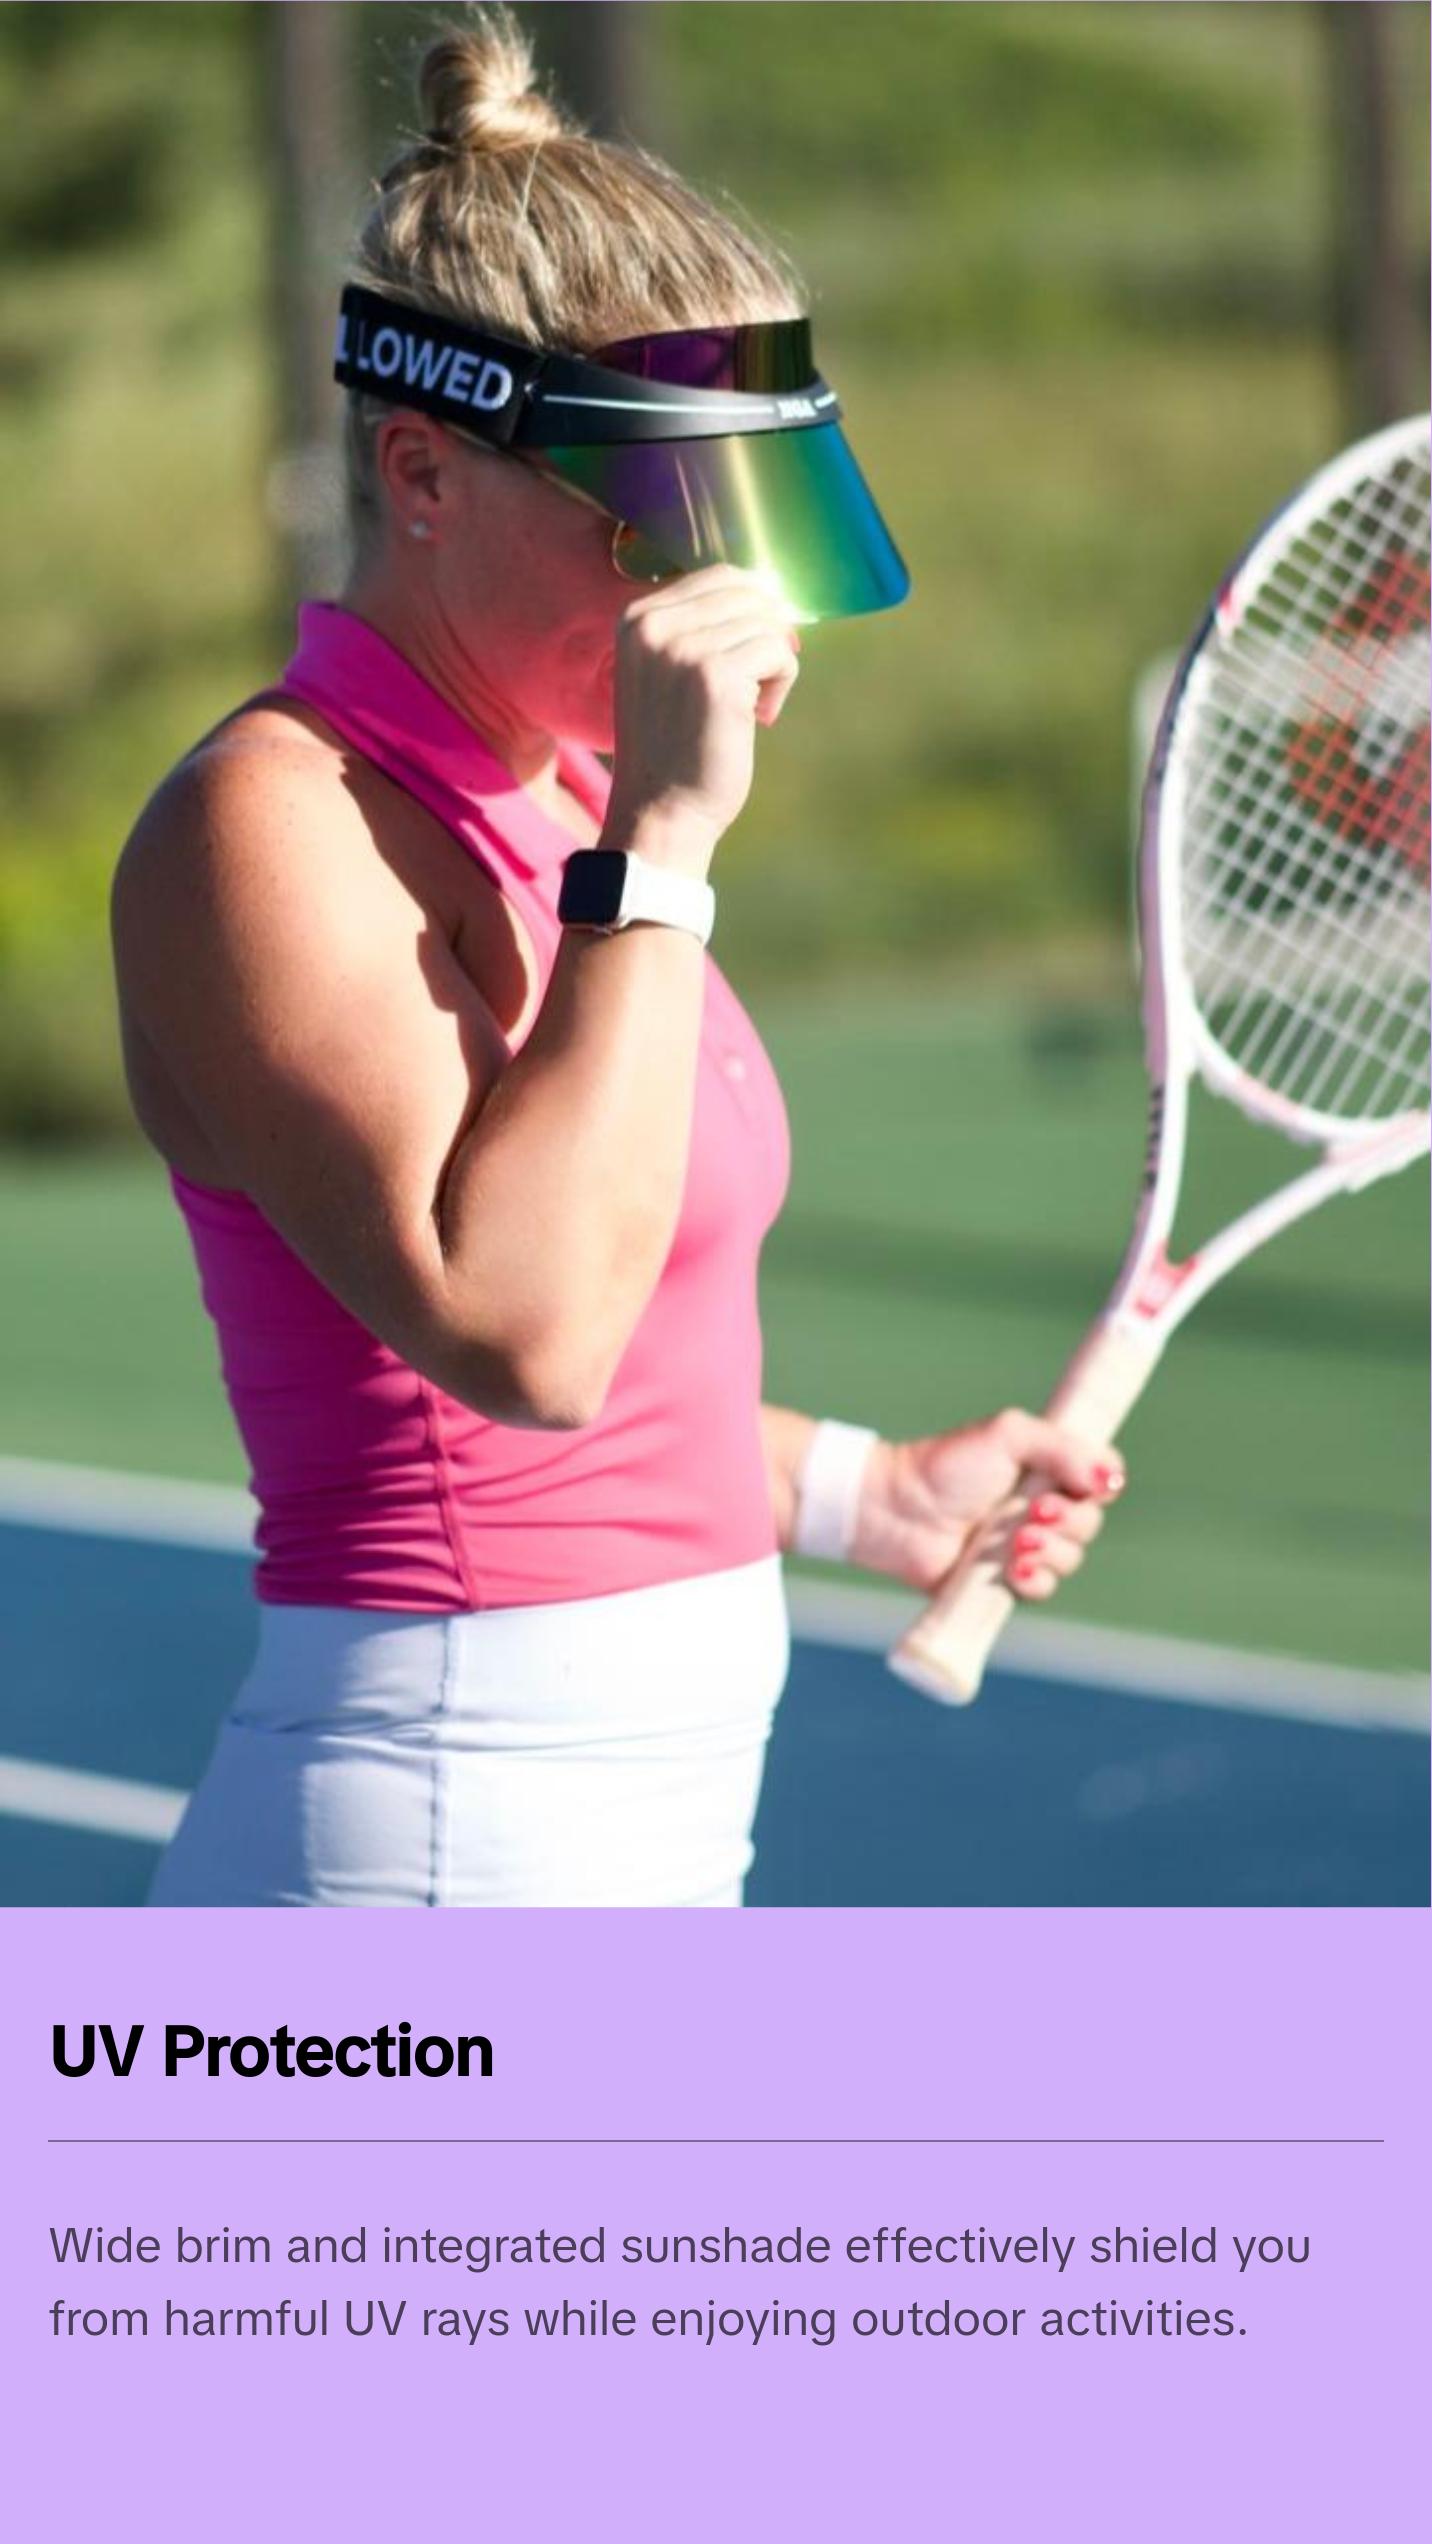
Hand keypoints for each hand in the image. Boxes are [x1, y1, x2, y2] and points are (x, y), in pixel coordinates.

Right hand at [600, 564, 801, 873]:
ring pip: (768, 624)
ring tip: (750, 708)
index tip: (755, 656)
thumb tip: (770, 593)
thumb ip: (702, 627)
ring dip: (774, 666)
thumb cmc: (674, 747)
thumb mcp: (669, 671)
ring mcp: (684, 648)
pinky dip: (782, 684)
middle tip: (758, 685)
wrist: (661, 811)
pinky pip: (779, 653)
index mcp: (636, 617)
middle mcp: (654, 624)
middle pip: (749, 595)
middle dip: (767, 636)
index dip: (754, 609)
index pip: (720, 577)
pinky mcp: (717, 676)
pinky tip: (759, 717)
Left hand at [848, 1410, 1124, 1597]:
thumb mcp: (1008, 1435)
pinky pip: (1043, 1588)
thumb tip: (1110, 1478)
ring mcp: (1025, 1545)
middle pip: (1090, 1523)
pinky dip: (1036, 1580)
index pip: (1101, 1479)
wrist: (898, 1510)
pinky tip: (1015, 1571)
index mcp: (1047, 1469)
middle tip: (1034, 1513)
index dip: (1101, 1485)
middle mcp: (1041, 1507)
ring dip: (1051, 1551)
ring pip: (1071, 1558)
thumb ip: (1061, 1446)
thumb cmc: (947, 1467)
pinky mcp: (1006, 1580)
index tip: (1086, 1485)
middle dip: (1069, 1521)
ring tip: (1015, 1543)